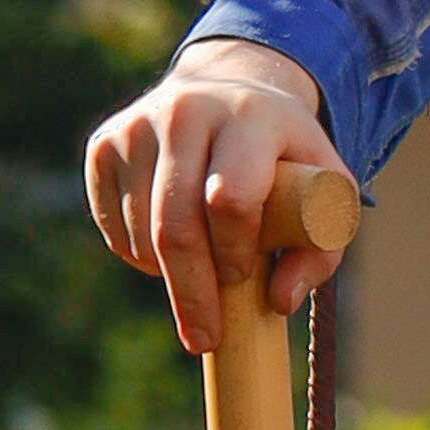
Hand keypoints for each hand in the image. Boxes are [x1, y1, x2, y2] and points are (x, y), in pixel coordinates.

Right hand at [84, 38, 352, 360]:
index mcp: (250, 116)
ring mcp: (137, 126)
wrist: (229, 92)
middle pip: (175, 225)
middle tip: (204, 337)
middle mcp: (187, 111)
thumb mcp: (327, 192)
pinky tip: (167, 243)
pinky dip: (138, 255)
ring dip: (166, 273)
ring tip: (199, 267)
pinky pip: (113, 227)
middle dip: (191, 292)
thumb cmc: (285, 159)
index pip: (230, 199)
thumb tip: (279, 301)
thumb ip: (321, 251)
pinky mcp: (102, 144)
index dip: (234, 252)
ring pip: (141, 233)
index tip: (243, 278)